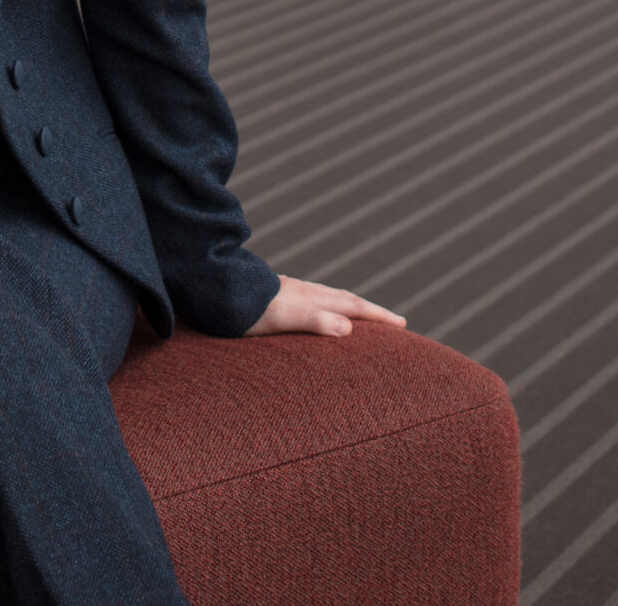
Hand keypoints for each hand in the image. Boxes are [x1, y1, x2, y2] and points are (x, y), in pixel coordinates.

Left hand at [243, 275, 406, 338]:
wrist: (215, 290)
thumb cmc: (246, 309)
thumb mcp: (282, 317)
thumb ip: (314, 320)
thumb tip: (348, 328)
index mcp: (311, 298)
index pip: (353, 307)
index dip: (378, 316)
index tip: (402, 325)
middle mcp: (305, 291)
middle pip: (346, 300)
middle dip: (372, 312)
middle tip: (394, 322)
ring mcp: (291, 291)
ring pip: (330, 298)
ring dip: (351, 308)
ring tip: (361, 317)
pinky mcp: (277, 295)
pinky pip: (313, 300)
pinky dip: (327, 307)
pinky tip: (317, 312)